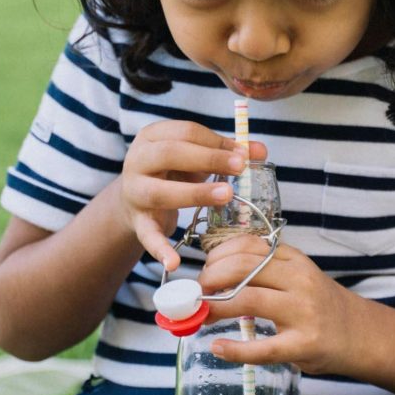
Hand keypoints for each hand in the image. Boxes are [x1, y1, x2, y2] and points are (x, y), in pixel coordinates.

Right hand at [118, 120, 266, 269]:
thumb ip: (227, 151)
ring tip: (227, 195)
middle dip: (208, 159)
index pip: (186, 132)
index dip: (217, 142)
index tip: (244, 154)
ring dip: (195, 193)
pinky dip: (160, 249)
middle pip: (170, 154)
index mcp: (154, 137)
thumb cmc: (175, 169)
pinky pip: (147, 235)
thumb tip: (260, 151)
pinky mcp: (137, 221)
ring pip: (159, 192)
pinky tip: (174, 262)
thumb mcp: (198, 155)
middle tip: (240, 168)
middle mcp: (137, 160)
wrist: (136, 197)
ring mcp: (135, 192)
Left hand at [199, 235, 358, 375]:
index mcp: (296, 261)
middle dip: (209, 280)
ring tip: (203, 316)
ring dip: (215, 308)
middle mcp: (300, 280)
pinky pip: (261, 348)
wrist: (361, 334)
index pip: (248, 245)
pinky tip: (219, 347)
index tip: (205, 270)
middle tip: (198, 295)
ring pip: (248, 300)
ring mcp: (303, 312)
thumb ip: (267, 271)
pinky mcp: (303, 344)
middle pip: (242, 268)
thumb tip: (214, 274)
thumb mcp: (300, 276)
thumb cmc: (321, 305)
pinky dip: (234, 349)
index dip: (217, 256)